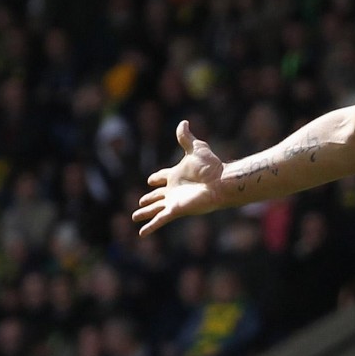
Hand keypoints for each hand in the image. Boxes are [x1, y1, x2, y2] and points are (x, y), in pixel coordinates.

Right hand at [133, 121, 227, 236]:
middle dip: (149, 199)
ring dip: (145, 213)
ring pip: (155, 209)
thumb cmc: (211, 166)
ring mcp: (174, 201)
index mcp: (177, 175)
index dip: (157, 178)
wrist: (220, 182)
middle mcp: (175, 189)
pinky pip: (160, 219)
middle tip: (140, 202)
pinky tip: (142, 233)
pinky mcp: (176, 210)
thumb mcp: (196, 148)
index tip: (150, 180)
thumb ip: (186, 137)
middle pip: (158, 195)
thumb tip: (183, 122)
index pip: (163, 177)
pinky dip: (150, 226)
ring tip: (134, 217)